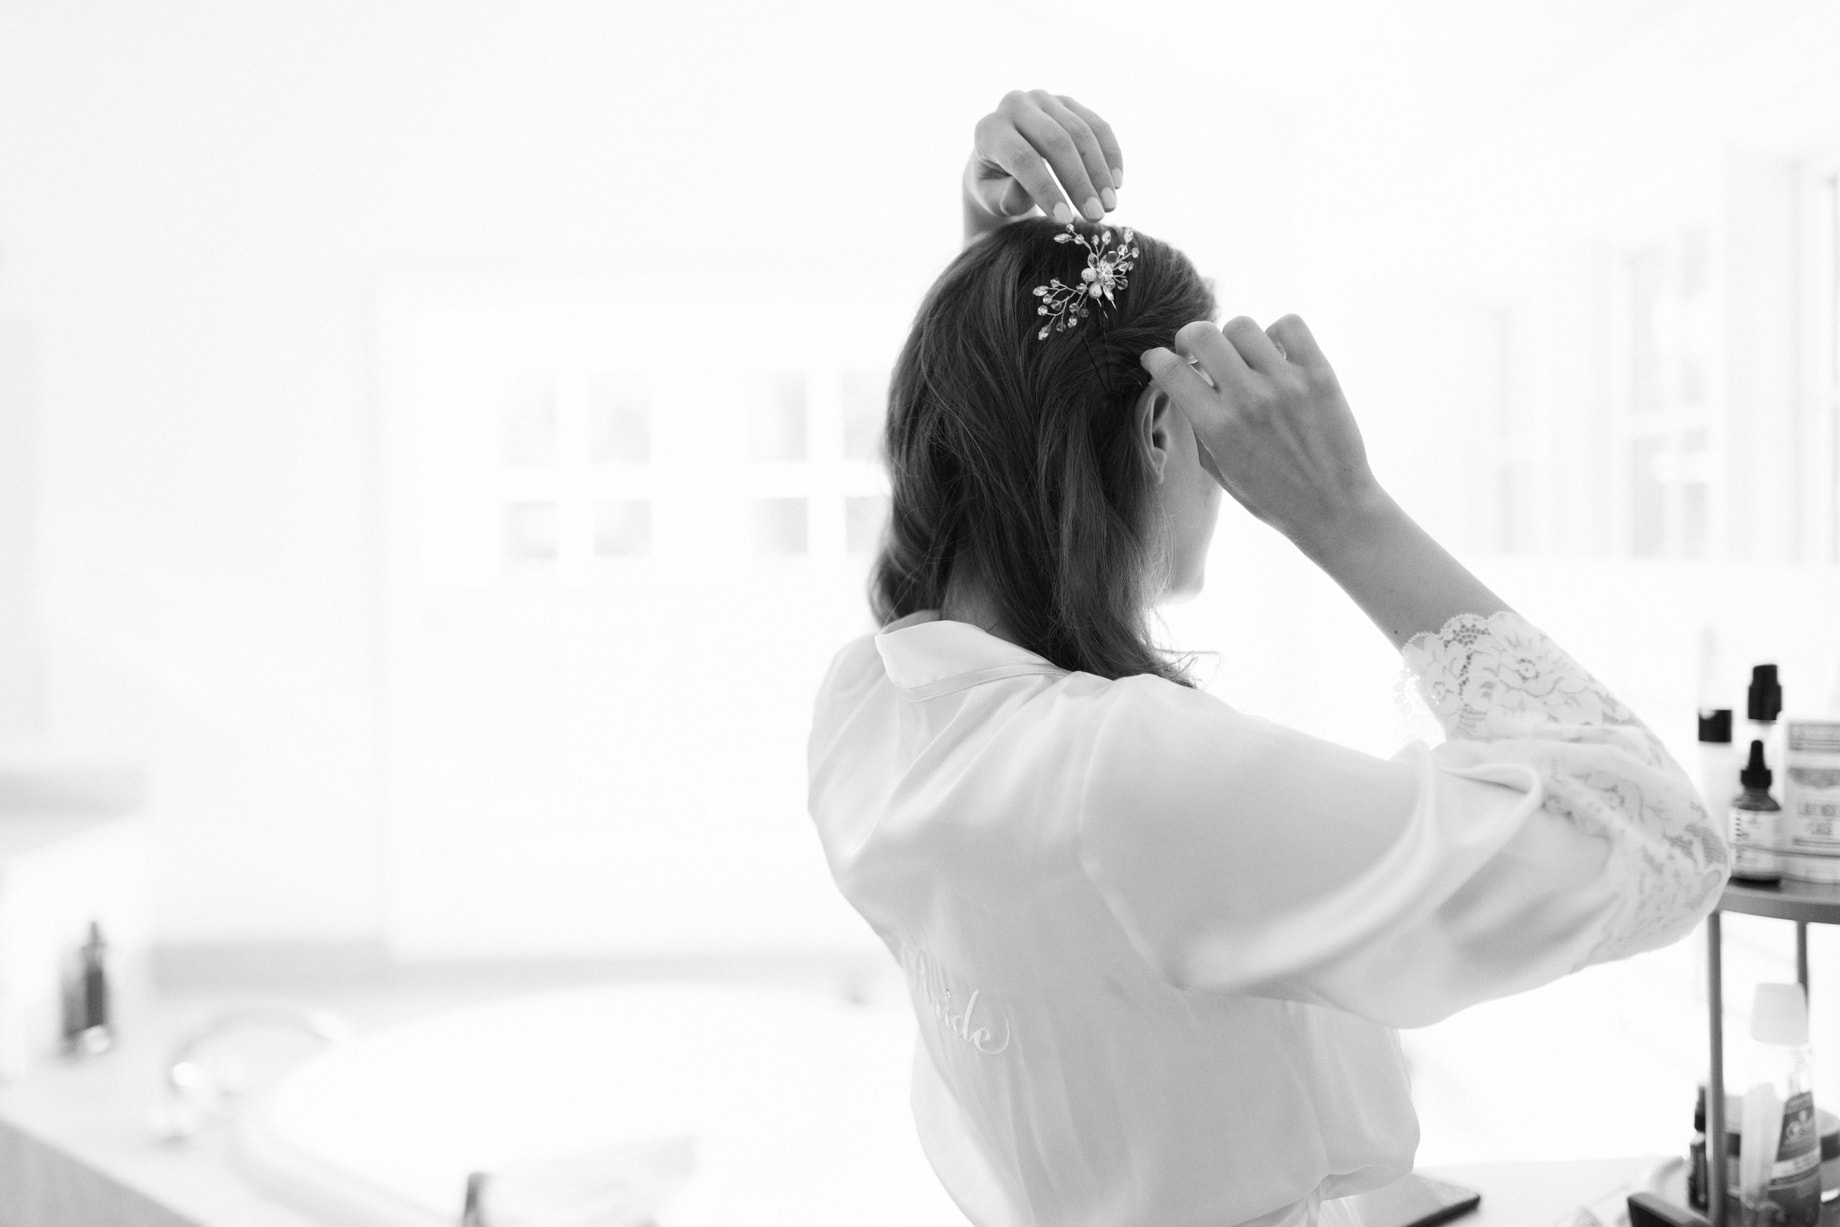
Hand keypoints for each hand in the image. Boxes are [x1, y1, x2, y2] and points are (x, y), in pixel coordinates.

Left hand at [966, 90, 1121, 226]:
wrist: (1001, 160)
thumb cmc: (994, 186)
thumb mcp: (992, 199)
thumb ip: (1006, 198)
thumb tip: (1025, 193)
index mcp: (989, 130)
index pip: (1022, 158)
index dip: (1046, 189)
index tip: (1065, 219)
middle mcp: (1014, 105)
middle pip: (1056, 142)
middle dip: (1079, 182)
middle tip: (1096, 215)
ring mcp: (1043, 99)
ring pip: (1081, 132)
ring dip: (1100, 172)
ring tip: (1109, 206)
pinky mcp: (1067, 102)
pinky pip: (1097, 126)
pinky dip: (1110, 155)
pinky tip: (1116, 184)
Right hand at [1141, 315, 1386, 548]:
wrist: (1333, 509)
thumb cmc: (1271, 497)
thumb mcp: (1219, 469)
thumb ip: (1197, 425)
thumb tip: (1180, 386)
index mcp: (1218, 428)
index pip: (1171, 371)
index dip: (1155, 359)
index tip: (1156, 359)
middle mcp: (1249, 400)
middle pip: (1202, 333)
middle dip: (1188, 337)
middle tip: (1195, 351)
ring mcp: (1286, 383)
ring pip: (1242, 326)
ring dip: (1233, 340)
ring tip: (1242, 359)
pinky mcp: (1319, 374)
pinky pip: (1290, 325)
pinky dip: (1277, 333)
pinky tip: (1275, 355)